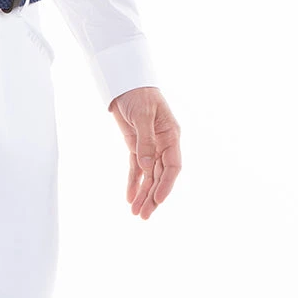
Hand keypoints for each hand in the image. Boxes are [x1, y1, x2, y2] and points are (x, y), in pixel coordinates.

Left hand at [108, 86, 180, 219]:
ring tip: (136, 213)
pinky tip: (130, 197)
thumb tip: (148, 168)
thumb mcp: (143, 115)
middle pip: (160, 176)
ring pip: (149, 175)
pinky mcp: (136, 145)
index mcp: (171, 135)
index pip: (173, 166)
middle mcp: (163, 144)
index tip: (158, 199)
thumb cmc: (138, 93)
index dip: (167, 184)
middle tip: (144, 215)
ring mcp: (150, 146)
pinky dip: (134, 182)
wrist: (124, 81)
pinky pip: (136, 168)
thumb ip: (145, 142)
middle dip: (153, 196)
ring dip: (143, 193)